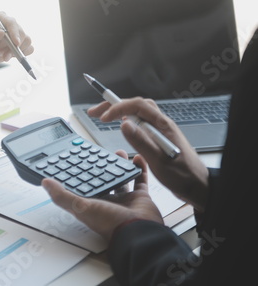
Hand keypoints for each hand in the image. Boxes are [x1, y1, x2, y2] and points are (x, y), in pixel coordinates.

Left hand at [0, 11, 33, 72]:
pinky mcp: (19, 45)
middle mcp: (10, 25)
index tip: (16, 43)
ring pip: (27, 42)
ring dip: (17, 52)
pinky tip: (9, 56)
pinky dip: (21, 55)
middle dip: (13, 47)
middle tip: (1, 53)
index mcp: (0, 18)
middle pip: (22, 33)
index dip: (15, 33)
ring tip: (3, 56)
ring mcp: (16, 35)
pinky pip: (29, 49)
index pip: (12, 23)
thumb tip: (1, 32)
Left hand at [42, 151, 162, 242]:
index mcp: (92, 203)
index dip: (79, 173)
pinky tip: (138, 157)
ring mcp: (124, 199)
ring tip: (118, 152)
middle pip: (102, 179)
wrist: (139, 232)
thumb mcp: (80, 208)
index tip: (77, 159)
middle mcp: (107, 201)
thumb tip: (45, 182)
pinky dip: (139, 168)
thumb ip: (62, 195)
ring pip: (121, 177)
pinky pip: (140, 179)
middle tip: (99, 153)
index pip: (82, 185)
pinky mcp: (140, 197)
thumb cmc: (110, 224)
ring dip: (120, 165)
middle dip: (100, 166)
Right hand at [88, 97, 208, 210]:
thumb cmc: (183, 176)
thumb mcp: (159, 161)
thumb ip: (142, 141)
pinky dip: (126, 121)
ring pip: (136, 113)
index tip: (103, 118)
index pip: (137, 106)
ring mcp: (158, 132)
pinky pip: (139, 124)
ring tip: (102, 116)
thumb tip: (124, 123)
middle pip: (134, 105)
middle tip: (95, 112)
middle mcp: (160, 125)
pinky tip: (119, 127)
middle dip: (113, 105)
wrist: (197, 187)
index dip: (118, 108)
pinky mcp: (156, 140)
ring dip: (118, 111)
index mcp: (163, 125)